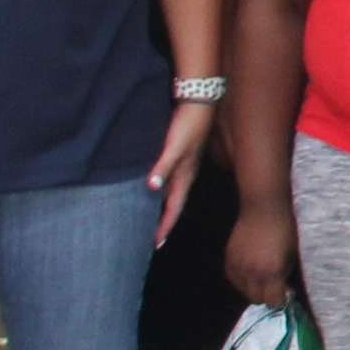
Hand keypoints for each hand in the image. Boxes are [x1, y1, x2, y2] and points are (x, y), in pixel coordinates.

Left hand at [150, 100, 213, 235]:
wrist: (199, 104)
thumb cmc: (188, 126)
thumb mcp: (175, 147)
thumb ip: (163, 167)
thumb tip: (152, 189)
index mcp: (185, 178)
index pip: (173, 209)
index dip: (164, 227)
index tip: (155, 245)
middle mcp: (184, 176)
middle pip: (172, 206)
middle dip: (163, 223)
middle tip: (150, 239)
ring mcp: (182, 167)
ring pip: (170, 194)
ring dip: (161, 208)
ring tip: (149, 220)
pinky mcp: (178, 157)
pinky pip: (167, 182)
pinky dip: (160, 192)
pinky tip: (152, 190)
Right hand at [225, 195, 297, 307]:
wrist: (263, 209)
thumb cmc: (284, 230)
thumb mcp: (290, 255)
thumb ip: (284, 275)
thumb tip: (281, 288)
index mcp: (271, 274)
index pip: (273, 301)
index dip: (280, 299)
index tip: (283, 294)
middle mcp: (252, 274)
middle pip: (257, 299)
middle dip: (266, 295)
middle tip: (272, 286)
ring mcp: (238, 267)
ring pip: (243, 290)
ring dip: (252, 287)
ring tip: (261, 277)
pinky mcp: (228, 260)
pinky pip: (233, 279)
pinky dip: (241, 279)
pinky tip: (249, 271)